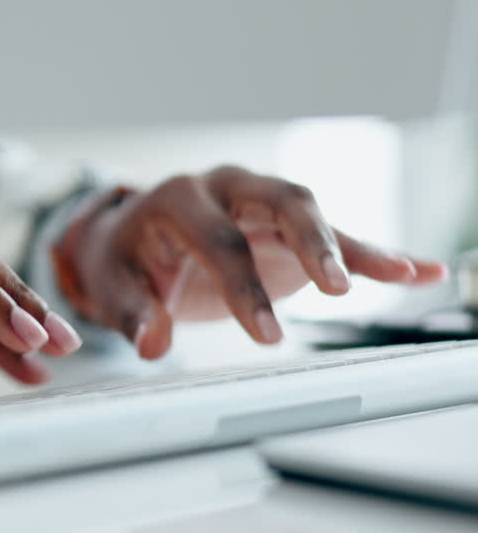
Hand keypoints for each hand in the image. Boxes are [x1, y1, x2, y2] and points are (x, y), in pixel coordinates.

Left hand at [53, 165, 447, 358]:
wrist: (129, 240)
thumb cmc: (122, 262)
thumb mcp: (113, 287)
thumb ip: (134, 314)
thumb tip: (153, 344)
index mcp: (177, 199)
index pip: (218, 241)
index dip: (243, 288)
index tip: (267, 337)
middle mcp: (225, 188)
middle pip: (279, 202)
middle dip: (310, 241)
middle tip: (334, 288)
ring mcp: (260, 201)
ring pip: (312, 212)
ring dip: (349, 246)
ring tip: (397, 276)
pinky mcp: (286, 226)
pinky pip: (336, 235)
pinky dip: (375, 253)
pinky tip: (420, 273)